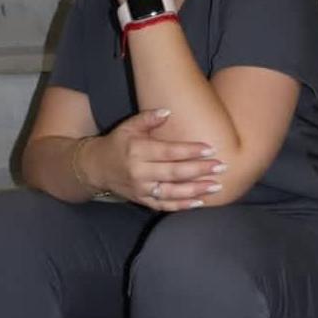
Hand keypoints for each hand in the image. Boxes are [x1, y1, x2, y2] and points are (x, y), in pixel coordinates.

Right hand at [87, 109, 225, 210]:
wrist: (96, 167)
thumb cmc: (117, 143)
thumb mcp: (129, 126)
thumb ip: (148, 118)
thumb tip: (168, 111)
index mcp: (138, 151)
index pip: (169, 151)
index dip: (190, 151)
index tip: (210, 148)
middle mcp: (140, 172)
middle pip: (174, 173)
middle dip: (200, 170)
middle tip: (221, 167)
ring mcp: (141, 189)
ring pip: (172, 192)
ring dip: (196, 190)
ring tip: (216, 185)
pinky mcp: (142, 200)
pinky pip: (164, 205)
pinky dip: (182, 205)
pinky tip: (200, 202)